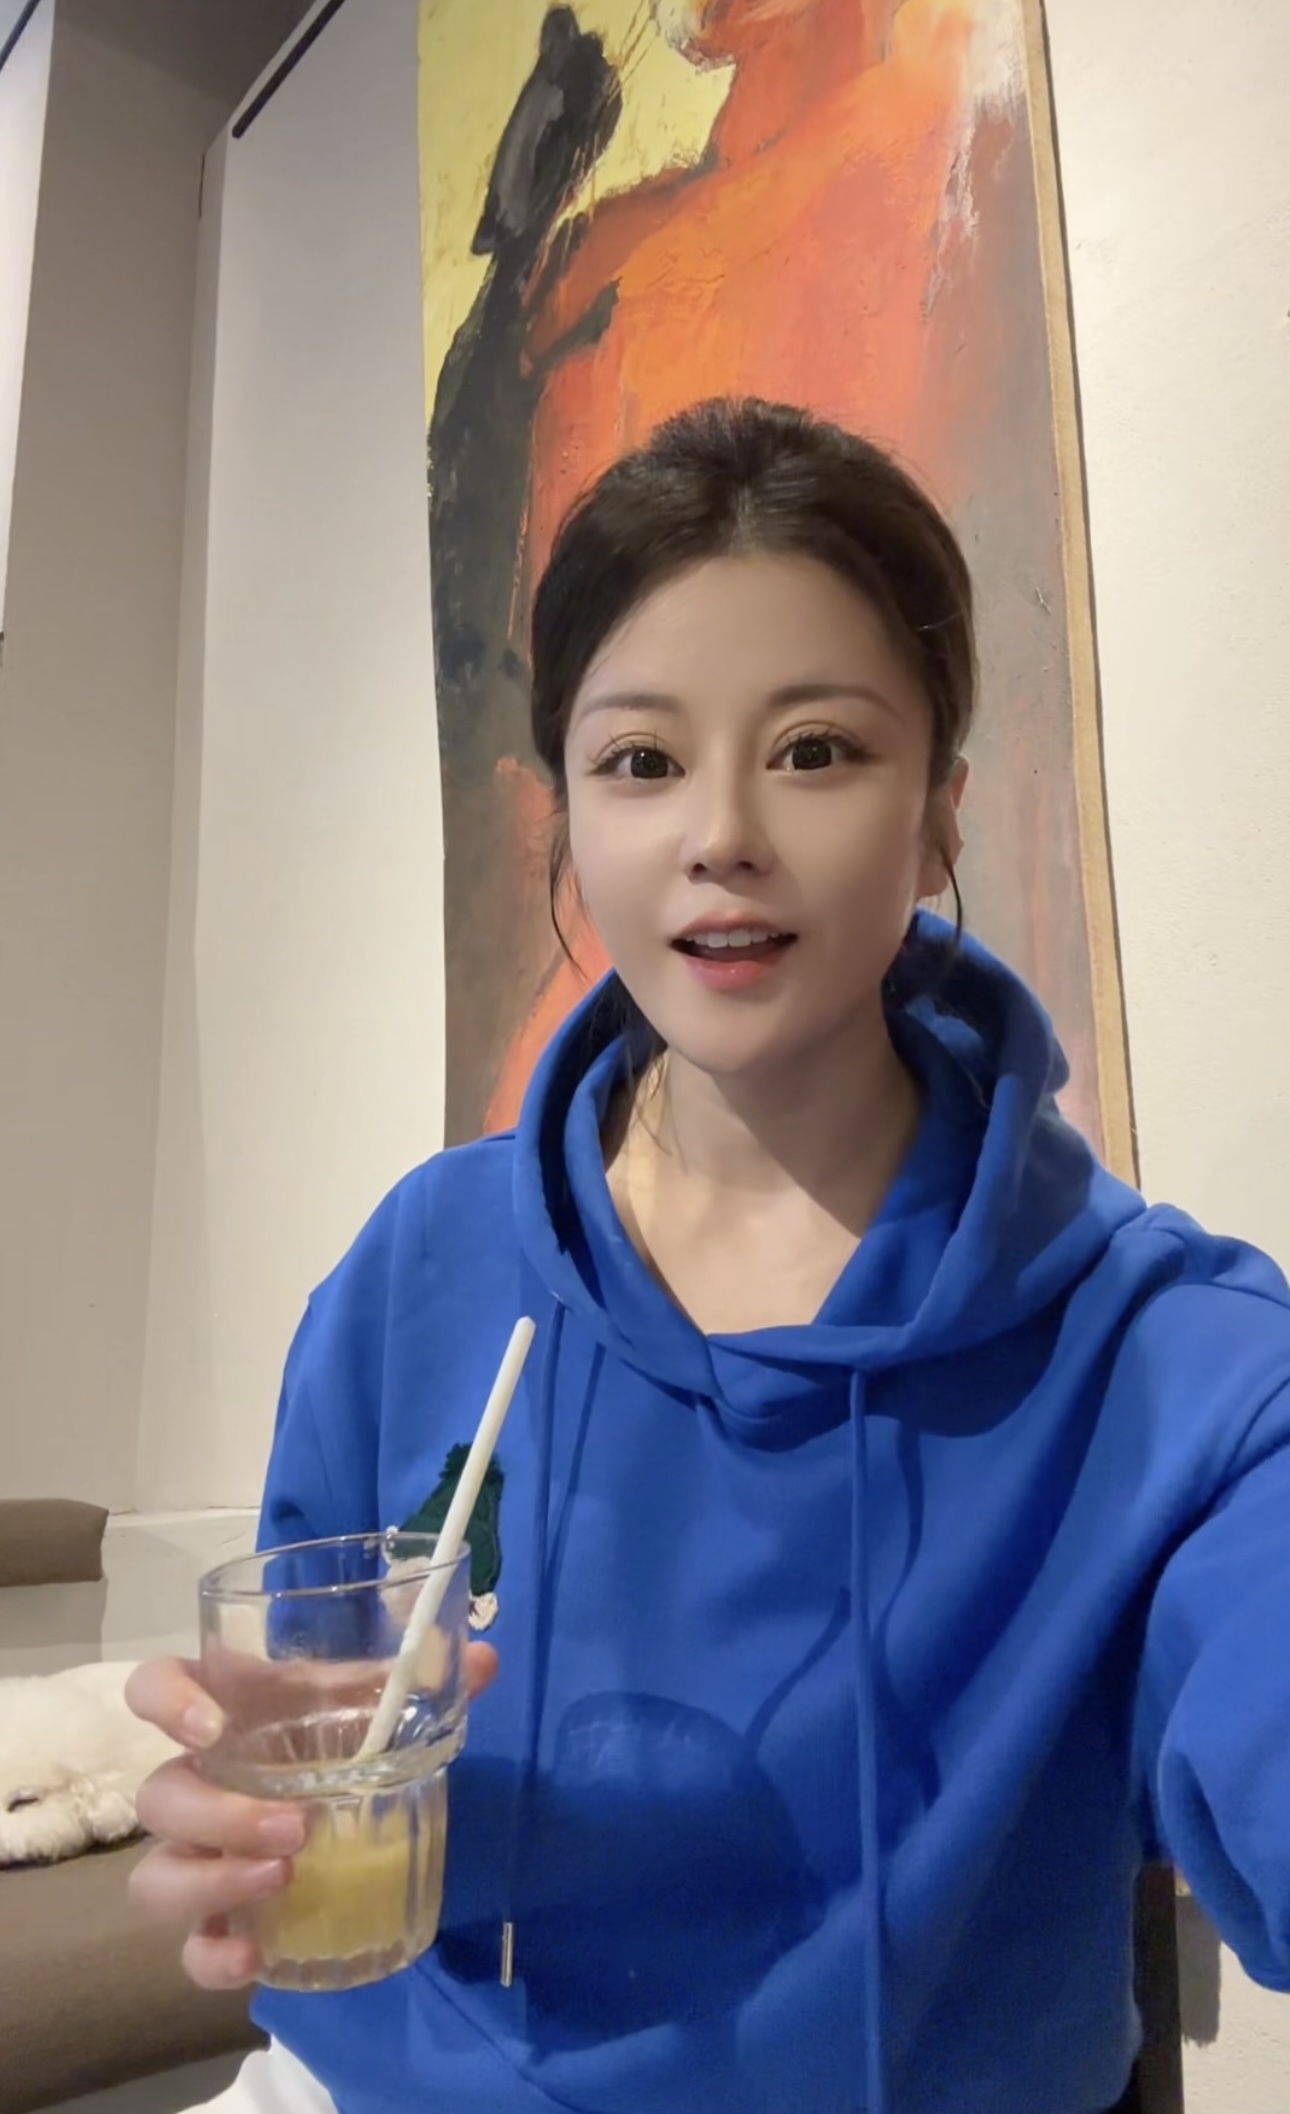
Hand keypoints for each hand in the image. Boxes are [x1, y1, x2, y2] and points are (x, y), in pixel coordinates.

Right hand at [126, 1645, 498, 1988]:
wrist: (347, 1808)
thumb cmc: (344, 1733)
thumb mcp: (377, 1703)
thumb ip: (425, 1680)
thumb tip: (489, 1659)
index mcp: (230, 1714)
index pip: (155, 1689)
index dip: (165, 1701)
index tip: (211, 1724)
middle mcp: (198, 1783)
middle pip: (160, 1796)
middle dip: (219, 1815)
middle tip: (296, 1828)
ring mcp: (197, 1857)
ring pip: (155, 1877)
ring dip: (212, 1882)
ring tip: (284, 1878)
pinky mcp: (212, 1920)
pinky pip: (187, 1950)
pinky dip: (211, 1957)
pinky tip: (256, 1957)